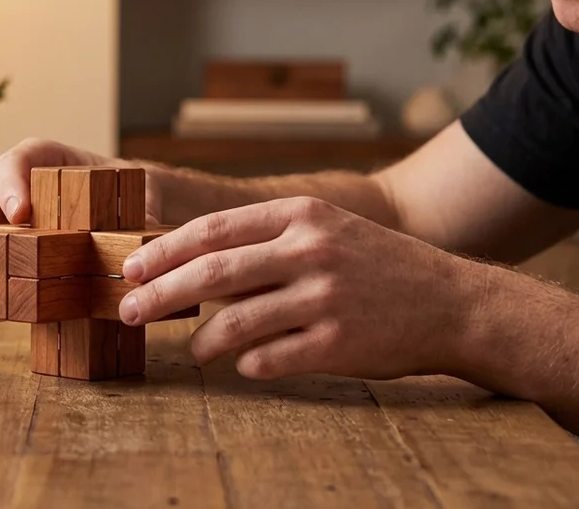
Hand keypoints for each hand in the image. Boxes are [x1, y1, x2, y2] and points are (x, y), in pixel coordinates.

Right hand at [0, 138, 163, 318]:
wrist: (129, 219)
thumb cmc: (127, 200)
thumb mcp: (137, 201)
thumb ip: (137, 221)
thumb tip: (140, 255)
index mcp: (42, 165)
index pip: (13, 163)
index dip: (9, 184)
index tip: (21, 213)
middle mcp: (9, 196)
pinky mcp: (1, 266)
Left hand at [117, 196, 487, 380]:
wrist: (451, 302)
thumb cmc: (374, 265)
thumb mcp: (325, 229)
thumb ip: (266, 239)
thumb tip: (190, 261)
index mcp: (300, 216)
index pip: (212, 229)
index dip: (163, 250)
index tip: (131, 267)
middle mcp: (310, 251)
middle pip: (211, 274)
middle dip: (158, 294)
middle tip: (127, 311)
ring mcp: (324, 298)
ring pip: (235, 322)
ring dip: (201, 339)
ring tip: (194, 348)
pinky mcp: (338, 344)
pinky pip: (270, 358)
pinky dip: (247, 363)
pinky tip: (244, 362)